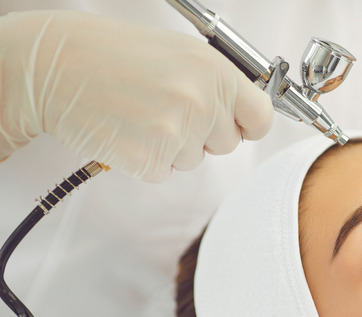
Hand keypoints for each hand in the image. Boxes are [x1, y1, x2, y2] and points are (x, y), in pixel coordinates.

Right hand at [0, 10, 272, 180]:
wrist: (54, 66)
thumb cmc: (114, 55)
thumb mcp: (180, 54)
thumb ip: (217, 84)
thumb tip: (247, 113)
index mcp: (215, 70)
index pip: (261, 117)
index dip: (249, 125)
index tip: (238, 126)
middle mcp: (202, 100)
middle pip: (228, 144)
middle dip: (203, 134)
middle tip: (166, 109)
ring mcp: (177, 132)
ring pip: (194, 159)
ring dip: (172, 146)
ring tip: (140, 114)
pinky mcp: (150, 159)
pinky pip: (163, 171)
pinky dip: (145, 159)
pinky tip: (126, 130)